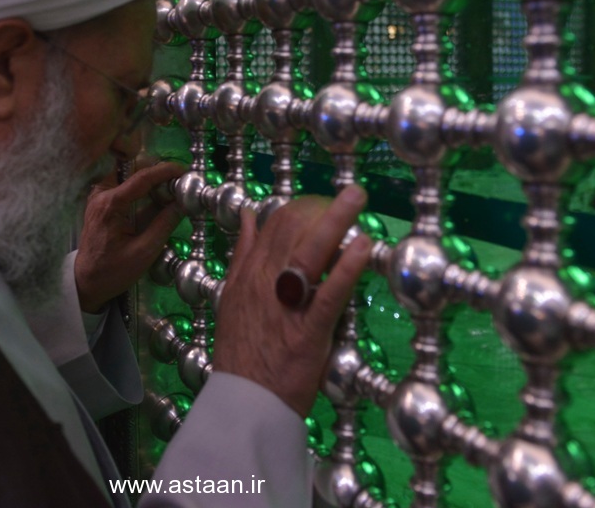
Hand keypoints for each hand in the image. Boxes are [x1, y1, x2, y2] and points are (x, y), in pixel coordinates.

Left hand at [74, 159, 185, 312]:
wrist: (85, 282)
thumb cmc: (112, 271)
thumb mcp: (144, 252)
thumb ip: (164, 224)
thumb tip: (183, 203)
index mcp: (110, 204)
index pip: (141, 178)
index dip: (165, 171)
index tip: (184, 171)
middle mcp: (101, 194)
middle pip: (132, 170)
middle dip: (156, 173)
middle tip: (177, 183)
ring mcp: (98, 197)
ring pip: (128, 175)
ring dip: (149, 180)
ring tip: (169, 191)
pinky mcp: (101, 203)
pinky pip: (123, 186)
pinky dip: (140, 188)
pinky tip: (154, 199)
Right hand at [213, 185, 372, 416]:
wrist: (243, 403)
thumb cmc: (242, 352)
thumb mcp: (232, 298)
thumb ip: (243, 256)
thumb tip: (251, 215)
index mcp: (249, 275)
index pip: (274, 226)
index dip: (302, 208)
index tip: (323, 201)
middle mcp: (265, 282)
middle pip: (293, 230)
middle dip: (324, 206)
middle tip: (354, 192)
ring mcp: (286, 305)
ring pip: (309, 253)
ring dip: (336, 221)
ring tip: (359, 198)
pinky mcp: (308, 331)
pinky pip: (329, 294)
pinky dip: (346, 268)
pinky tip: (363, 246)